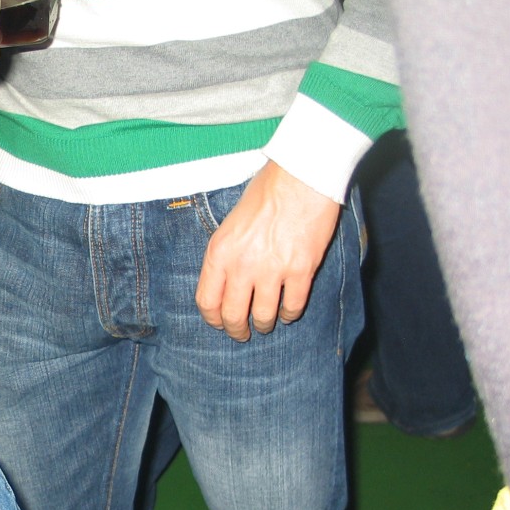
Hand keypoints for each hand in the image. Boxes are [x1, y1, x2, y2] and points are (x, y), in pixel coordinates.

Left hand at [194, 161, 340, 341]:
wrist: (302, 176)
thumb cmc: (266, 193)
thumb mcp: (230, 223)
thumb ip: (226, 254)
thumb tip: (226, 282)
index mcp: (220, 252)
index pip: (207, 301)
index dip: (213, 319)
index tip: (219, 323)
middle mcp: (242, 265)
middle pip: (232, 315)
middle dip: (236, 330)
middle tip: (242, 333)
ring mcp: (272, 270)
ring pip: (263, 316)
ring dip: (263, 324)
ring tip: (265, 324)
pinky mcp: (300, 270)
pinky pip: (293, 306)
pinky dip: (290, 314)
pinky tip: (288, 312)